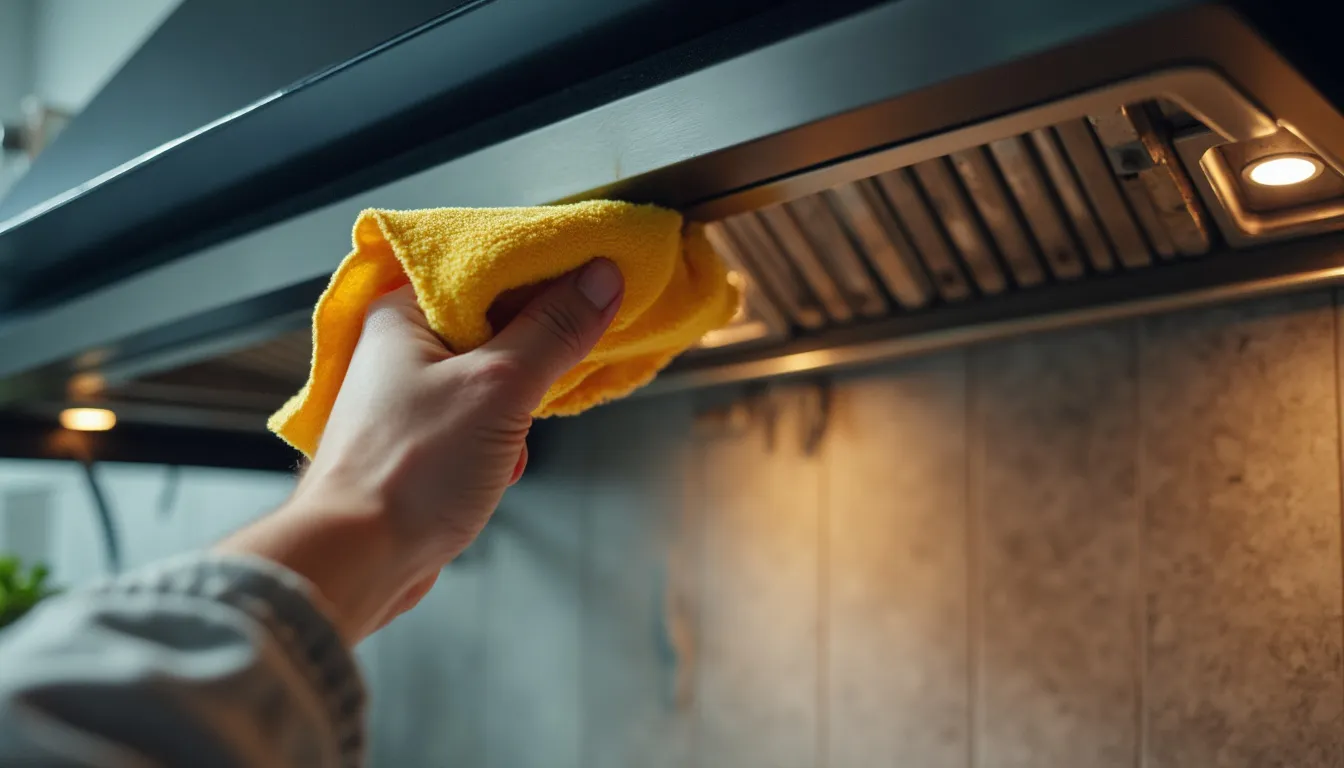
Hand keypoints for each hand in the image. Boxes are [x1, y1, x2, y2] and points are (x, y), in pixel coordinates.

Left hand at [219, 259, 623, 640]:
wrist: (358, 560)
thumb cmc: (408, 472)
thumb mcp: (499, 386)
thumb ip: (554, 329)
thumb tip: (600, 280)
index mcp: (406, 310)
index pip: (491, 266)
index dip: (548, 272)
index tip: (599, 280)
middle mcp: (402, 345)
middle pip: (499, 319)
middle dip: (538, 352)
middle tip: (566, 365)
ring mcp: (411, 394)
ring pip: (496, 373)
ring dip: (520, 406)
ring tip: (514, 437)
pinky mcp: (423, 438)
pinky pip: (483, 416)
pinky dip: (503, 437)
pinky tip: (504, 463)